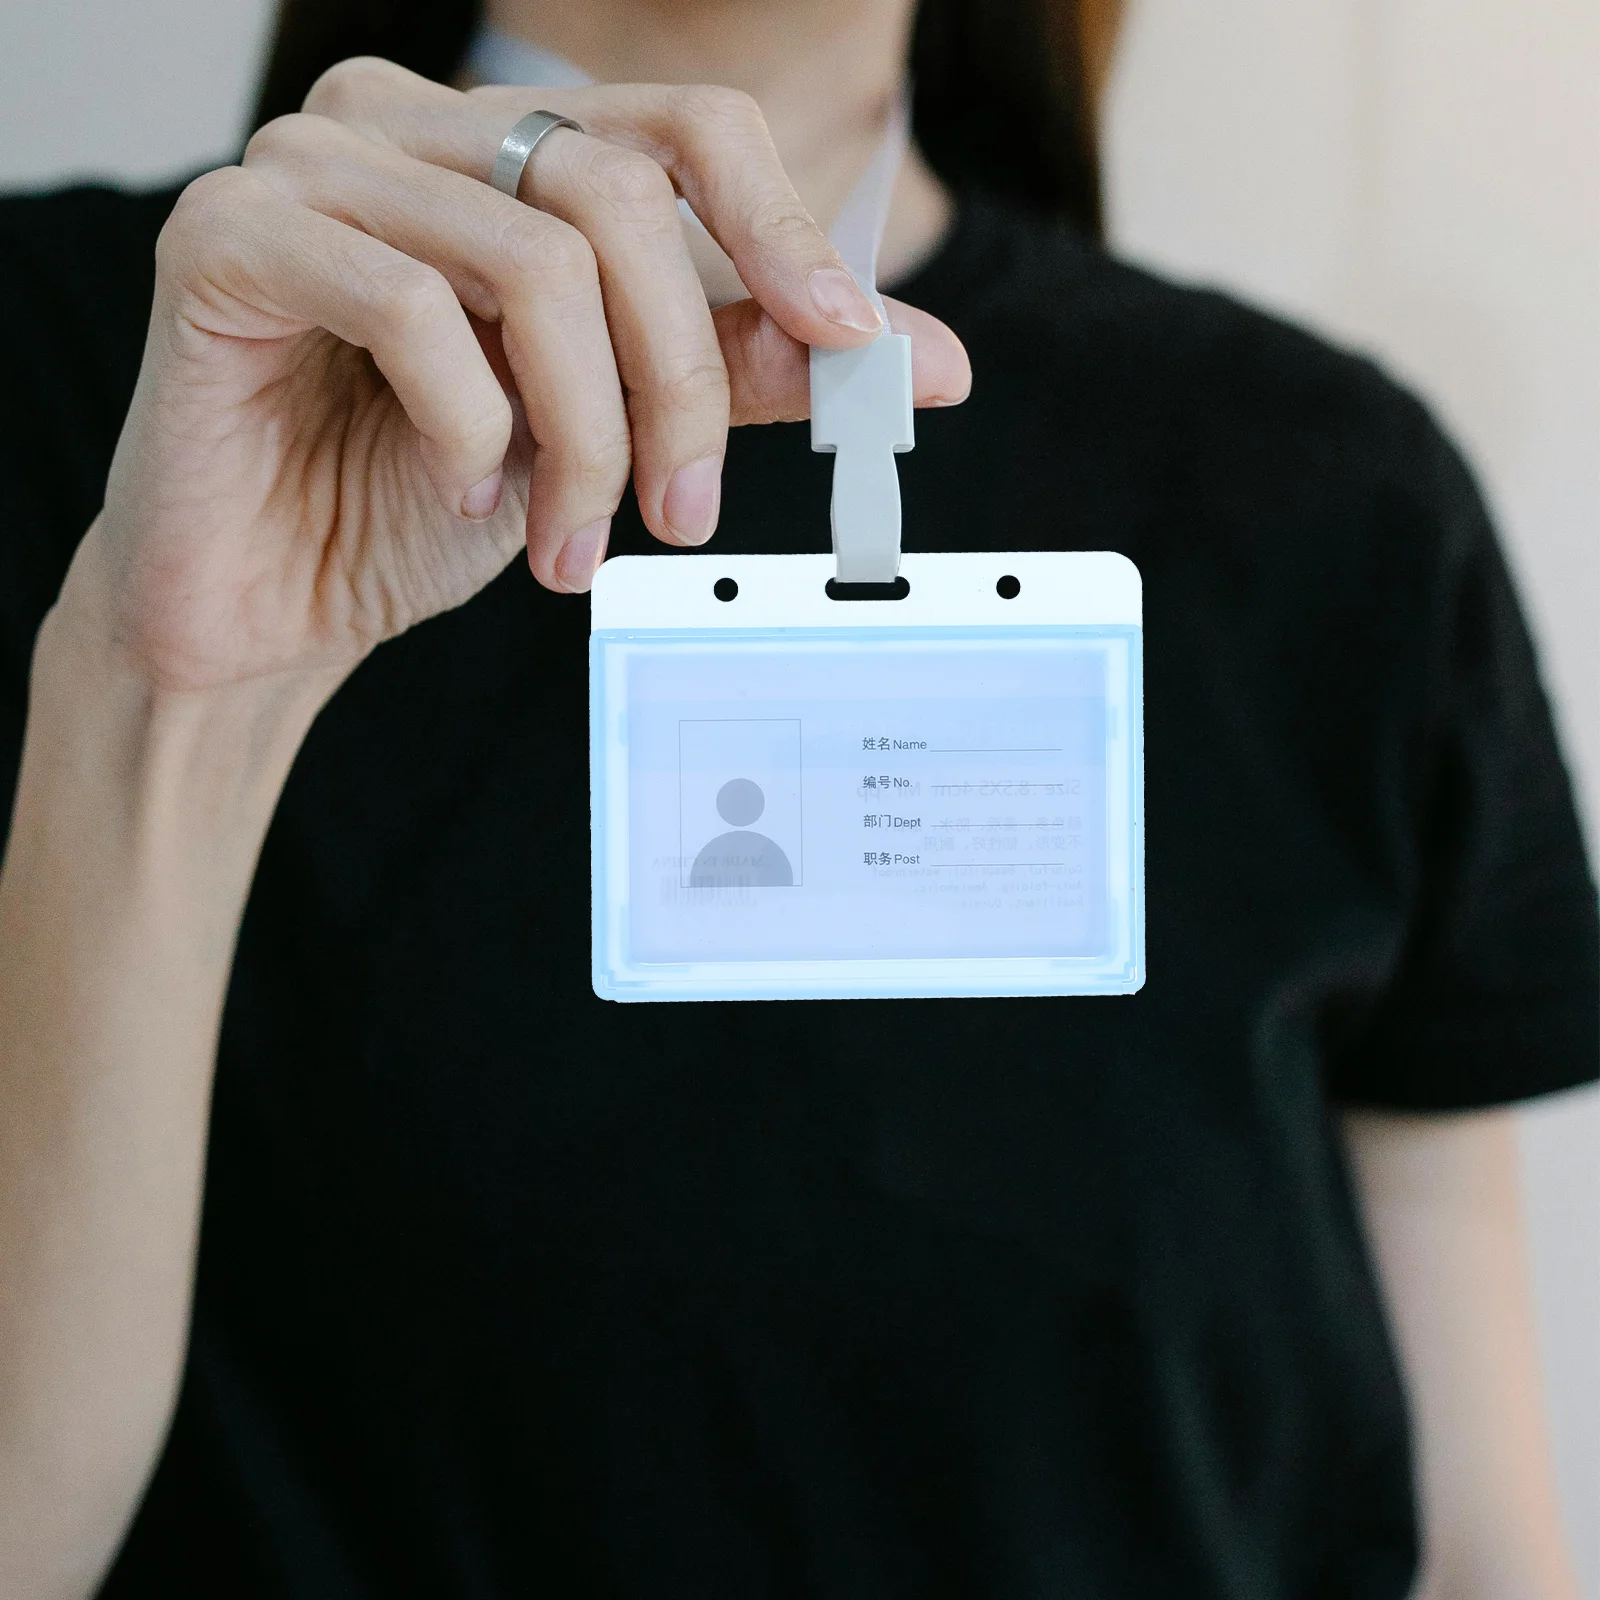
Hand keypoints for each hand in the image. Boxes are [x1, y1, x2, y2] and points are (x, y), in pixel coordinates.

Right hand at [70, 58, 969, 696]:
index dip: (781, 229)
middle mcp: (407, 125)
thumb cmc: (427, 500)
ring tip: (566, 538)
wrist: (276, 600)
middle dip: (678, 384)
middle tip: (680, 513)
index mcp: (503, 147)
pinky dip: (469, 427)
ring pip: (532, 263)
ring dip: (581, 435)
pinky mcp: (225, 237)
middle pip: (620, 201)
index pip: (683, 128)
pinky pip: (411, 307)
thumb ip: (746, 370)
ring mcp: (308, 164)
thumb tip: (923, 358)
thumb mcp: (617, 427)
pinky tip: (462, 492)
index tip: (850, 346)